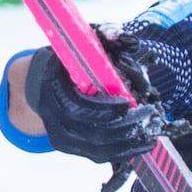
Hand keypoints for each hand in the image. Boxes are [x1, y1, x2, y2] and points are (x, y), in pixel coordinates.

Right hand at [14, 45, 161, 168]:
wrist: (40, 84)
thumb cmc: (67, 61)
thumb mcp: (78, 45)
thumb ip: (102, 37)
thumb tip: (123, 35)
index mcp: (52, 89)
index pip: (79, 106)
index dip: (106, 107)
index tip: (129, 103)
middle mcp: (52, 117)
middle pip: (92, 131)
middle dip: (125, 127)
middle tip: (150, 118)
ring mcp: (58, 136)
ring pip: (97, 149)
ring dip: (129, 144)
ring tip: (152, 134)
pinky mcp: (68, 147)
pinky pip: (97, 156)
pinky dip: (122, 152)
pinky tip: (141, 144)